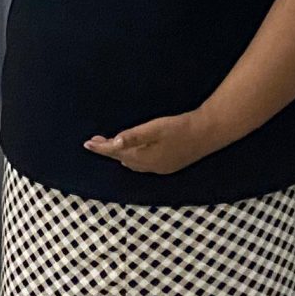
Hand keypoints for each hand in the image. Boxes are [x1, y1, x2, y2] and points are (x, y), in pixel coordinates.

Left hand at [83, 108, 225, 175]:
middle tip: (94, 142)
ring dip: (120, 154)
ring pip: (132, 163)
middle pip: (122, 159)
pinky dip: (133, 158)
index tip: (86, 144)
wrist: (207, 133)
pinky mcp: (168, 165)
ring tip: (110, 146)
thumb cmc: (180, 128)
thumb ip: (134, 136)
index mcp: (143, 157)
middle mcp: (149, 166)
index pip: (116, 152)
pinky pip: (143, 165)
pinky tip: (133, 153)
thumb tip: (114, 142)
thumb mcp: (155, 128)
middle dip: (108, 150)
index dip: (101, 148)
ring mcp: (159, 168)